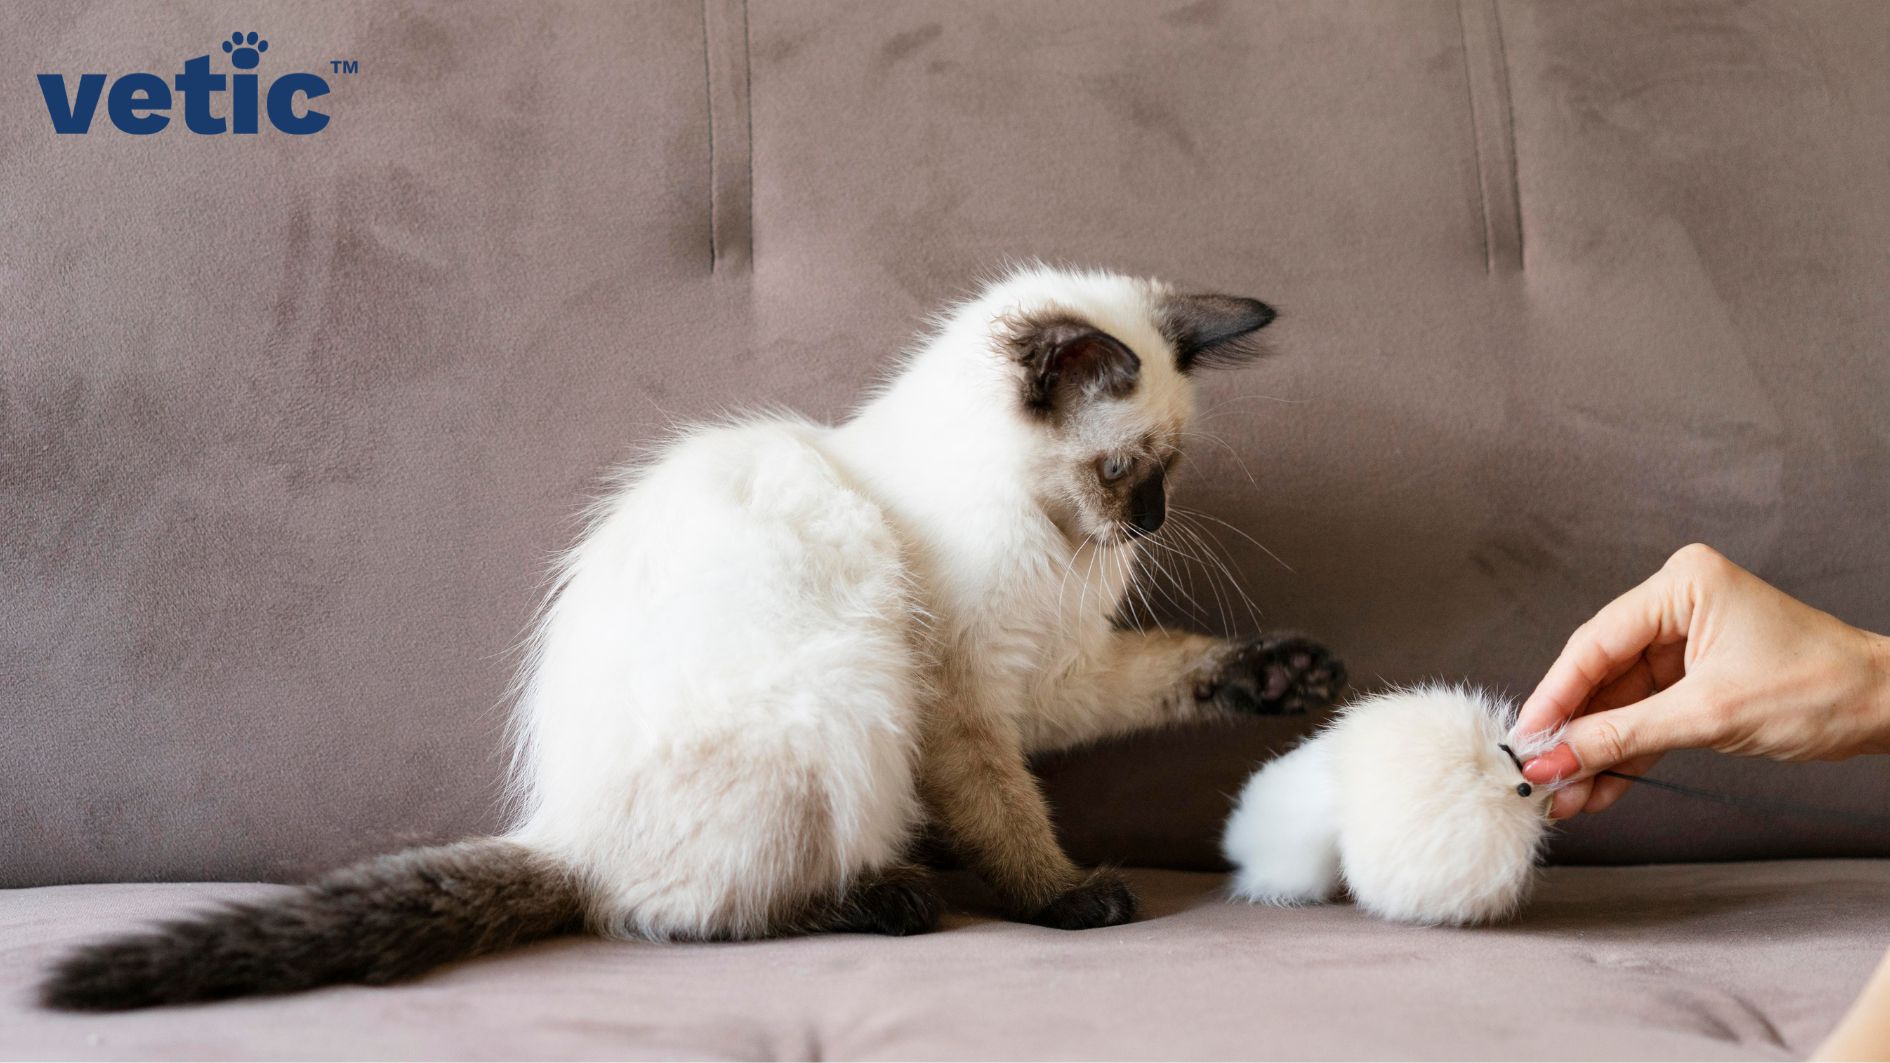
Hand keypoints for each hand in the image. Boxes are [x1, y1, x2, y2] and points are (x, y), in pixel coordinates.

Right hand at [1515, 544, 1889, 819]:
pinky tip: (1598, 787)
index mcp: (1681, 585)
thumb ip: (1623, 735)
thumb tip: (1555, 758)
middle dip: (1574, 731)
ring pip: (1621, 701)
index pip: (1596, 643)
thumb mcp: (1710, 714)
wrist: (1888, 709)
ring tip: (1565, 795)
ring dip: (1596, 751)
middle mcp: (1677, 606)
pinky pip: (1648, 716)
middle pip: (1603, 673)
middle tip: (1539, 774)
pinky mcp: (1697, 677)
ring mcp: (1687, 642)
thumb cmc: (1819, 688)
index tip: (1526, 738)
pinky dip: (1627, 753)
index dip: (1556, 695)